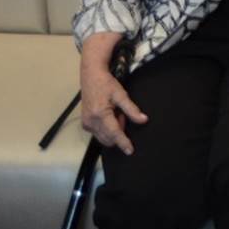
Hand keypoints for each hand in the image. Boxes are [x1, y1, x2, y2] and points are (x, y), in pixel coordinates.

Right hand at [78, 32, 146, 154]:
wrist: (91, 77)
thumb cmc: (107, 84)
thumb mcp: (121, 95)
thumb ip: (132, 109)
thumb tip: (143, 120)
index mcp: (100, 114)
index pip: (114, 133)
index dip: (123, 142)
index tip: (130, 151)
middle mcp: (91, 122)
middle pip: (108, 138)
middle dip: (118, 132)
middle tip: (121, 115)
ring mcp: (86, 124)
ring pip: (103, 137)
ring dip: (112, 130)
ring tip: (115, 113)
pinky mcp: (85, 124)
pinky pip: (98, 133)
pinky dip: (106, 128)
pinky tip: (109, 115)